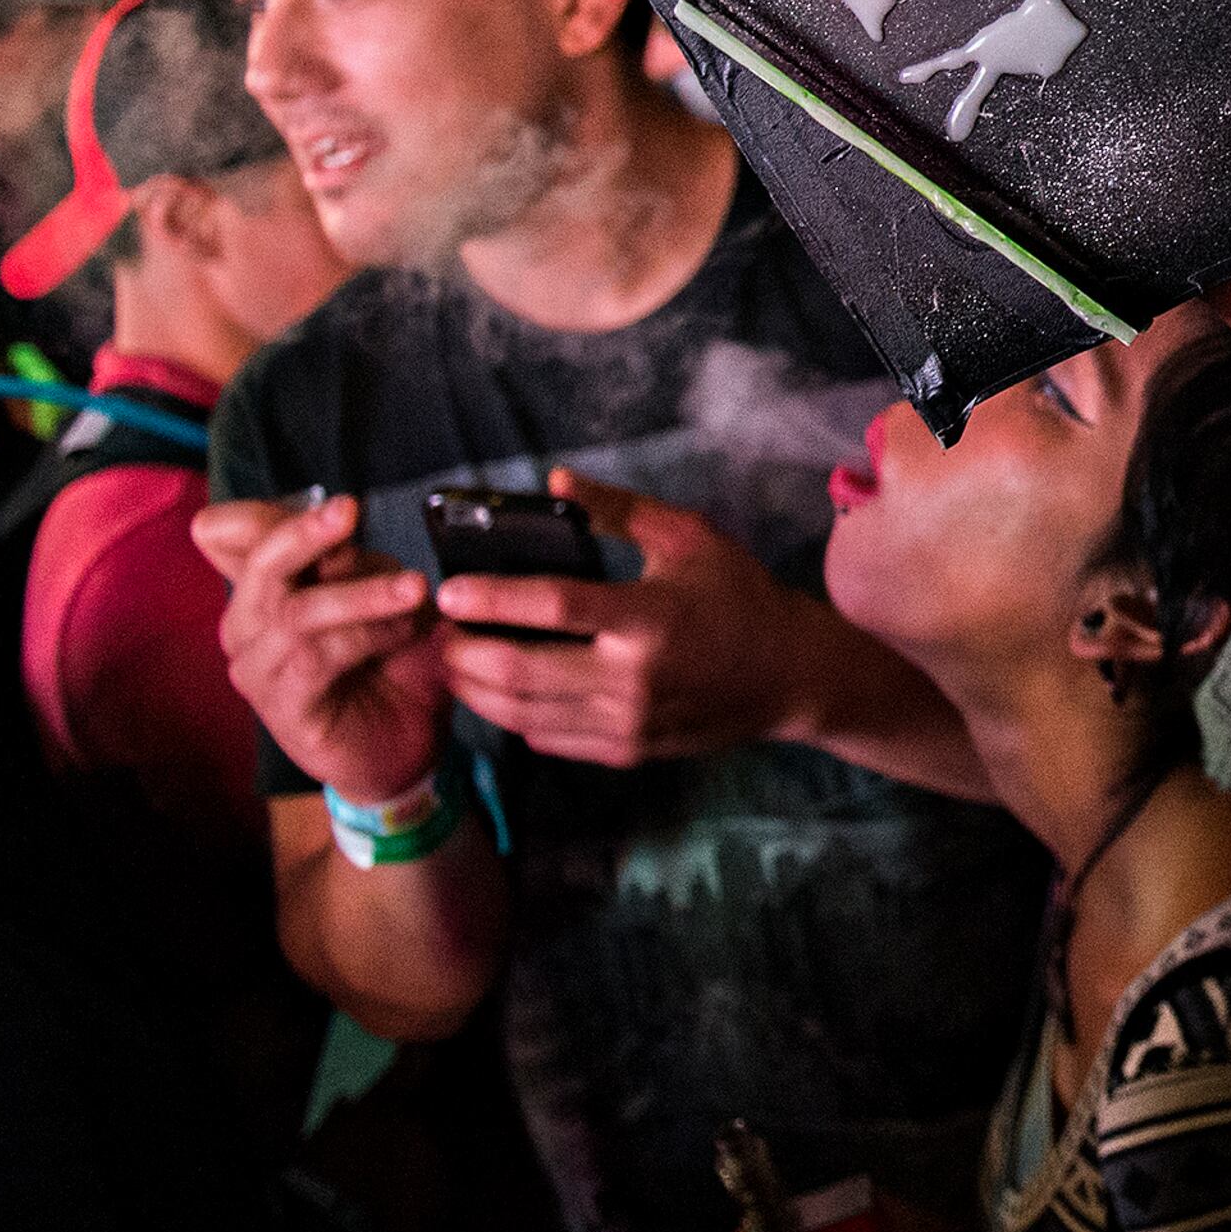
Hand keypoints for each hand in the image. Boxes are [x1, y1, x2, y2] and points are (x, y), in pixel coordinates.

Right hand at [199, 492, 448, 805]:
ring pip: (297, 613)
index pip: (229, 535)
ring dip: (362, 594)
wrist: (405, 744)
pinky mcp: (281, 706)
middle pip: (260, 565)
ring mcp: (258, 666)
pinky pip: (317, 660)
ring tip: (415, 588)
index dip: (256, 513)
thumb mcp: (382, 595)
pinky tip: (407, 631)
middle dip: (304, 532)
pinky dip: (369, 637)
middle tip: (349, 509)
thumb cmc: (391, 659)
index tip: (311, 497)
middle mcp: (247, 621)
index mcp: (265, 585)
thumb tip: (346, 516)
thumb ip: (356, 562)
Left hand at [434, 470, 826, 768]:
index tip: (448, 590)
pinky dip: (512, 716)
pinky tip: (501, 691)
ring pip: (522, 714)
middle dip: (462, 653)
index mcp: (648, 617)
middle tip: (439, 632)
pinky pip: (547, 740)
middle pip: (519, 672)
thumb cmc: (740, 596)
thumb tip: (557, 480)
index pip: (553, 606)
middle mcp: (632, 677)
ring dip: (475, 690)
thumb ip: (619, 510)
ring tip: (455, 662)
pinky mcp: (626, 750)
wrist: (791, 675)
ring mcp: (627, 721)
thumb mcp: (690, 538)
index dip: (492, 598)